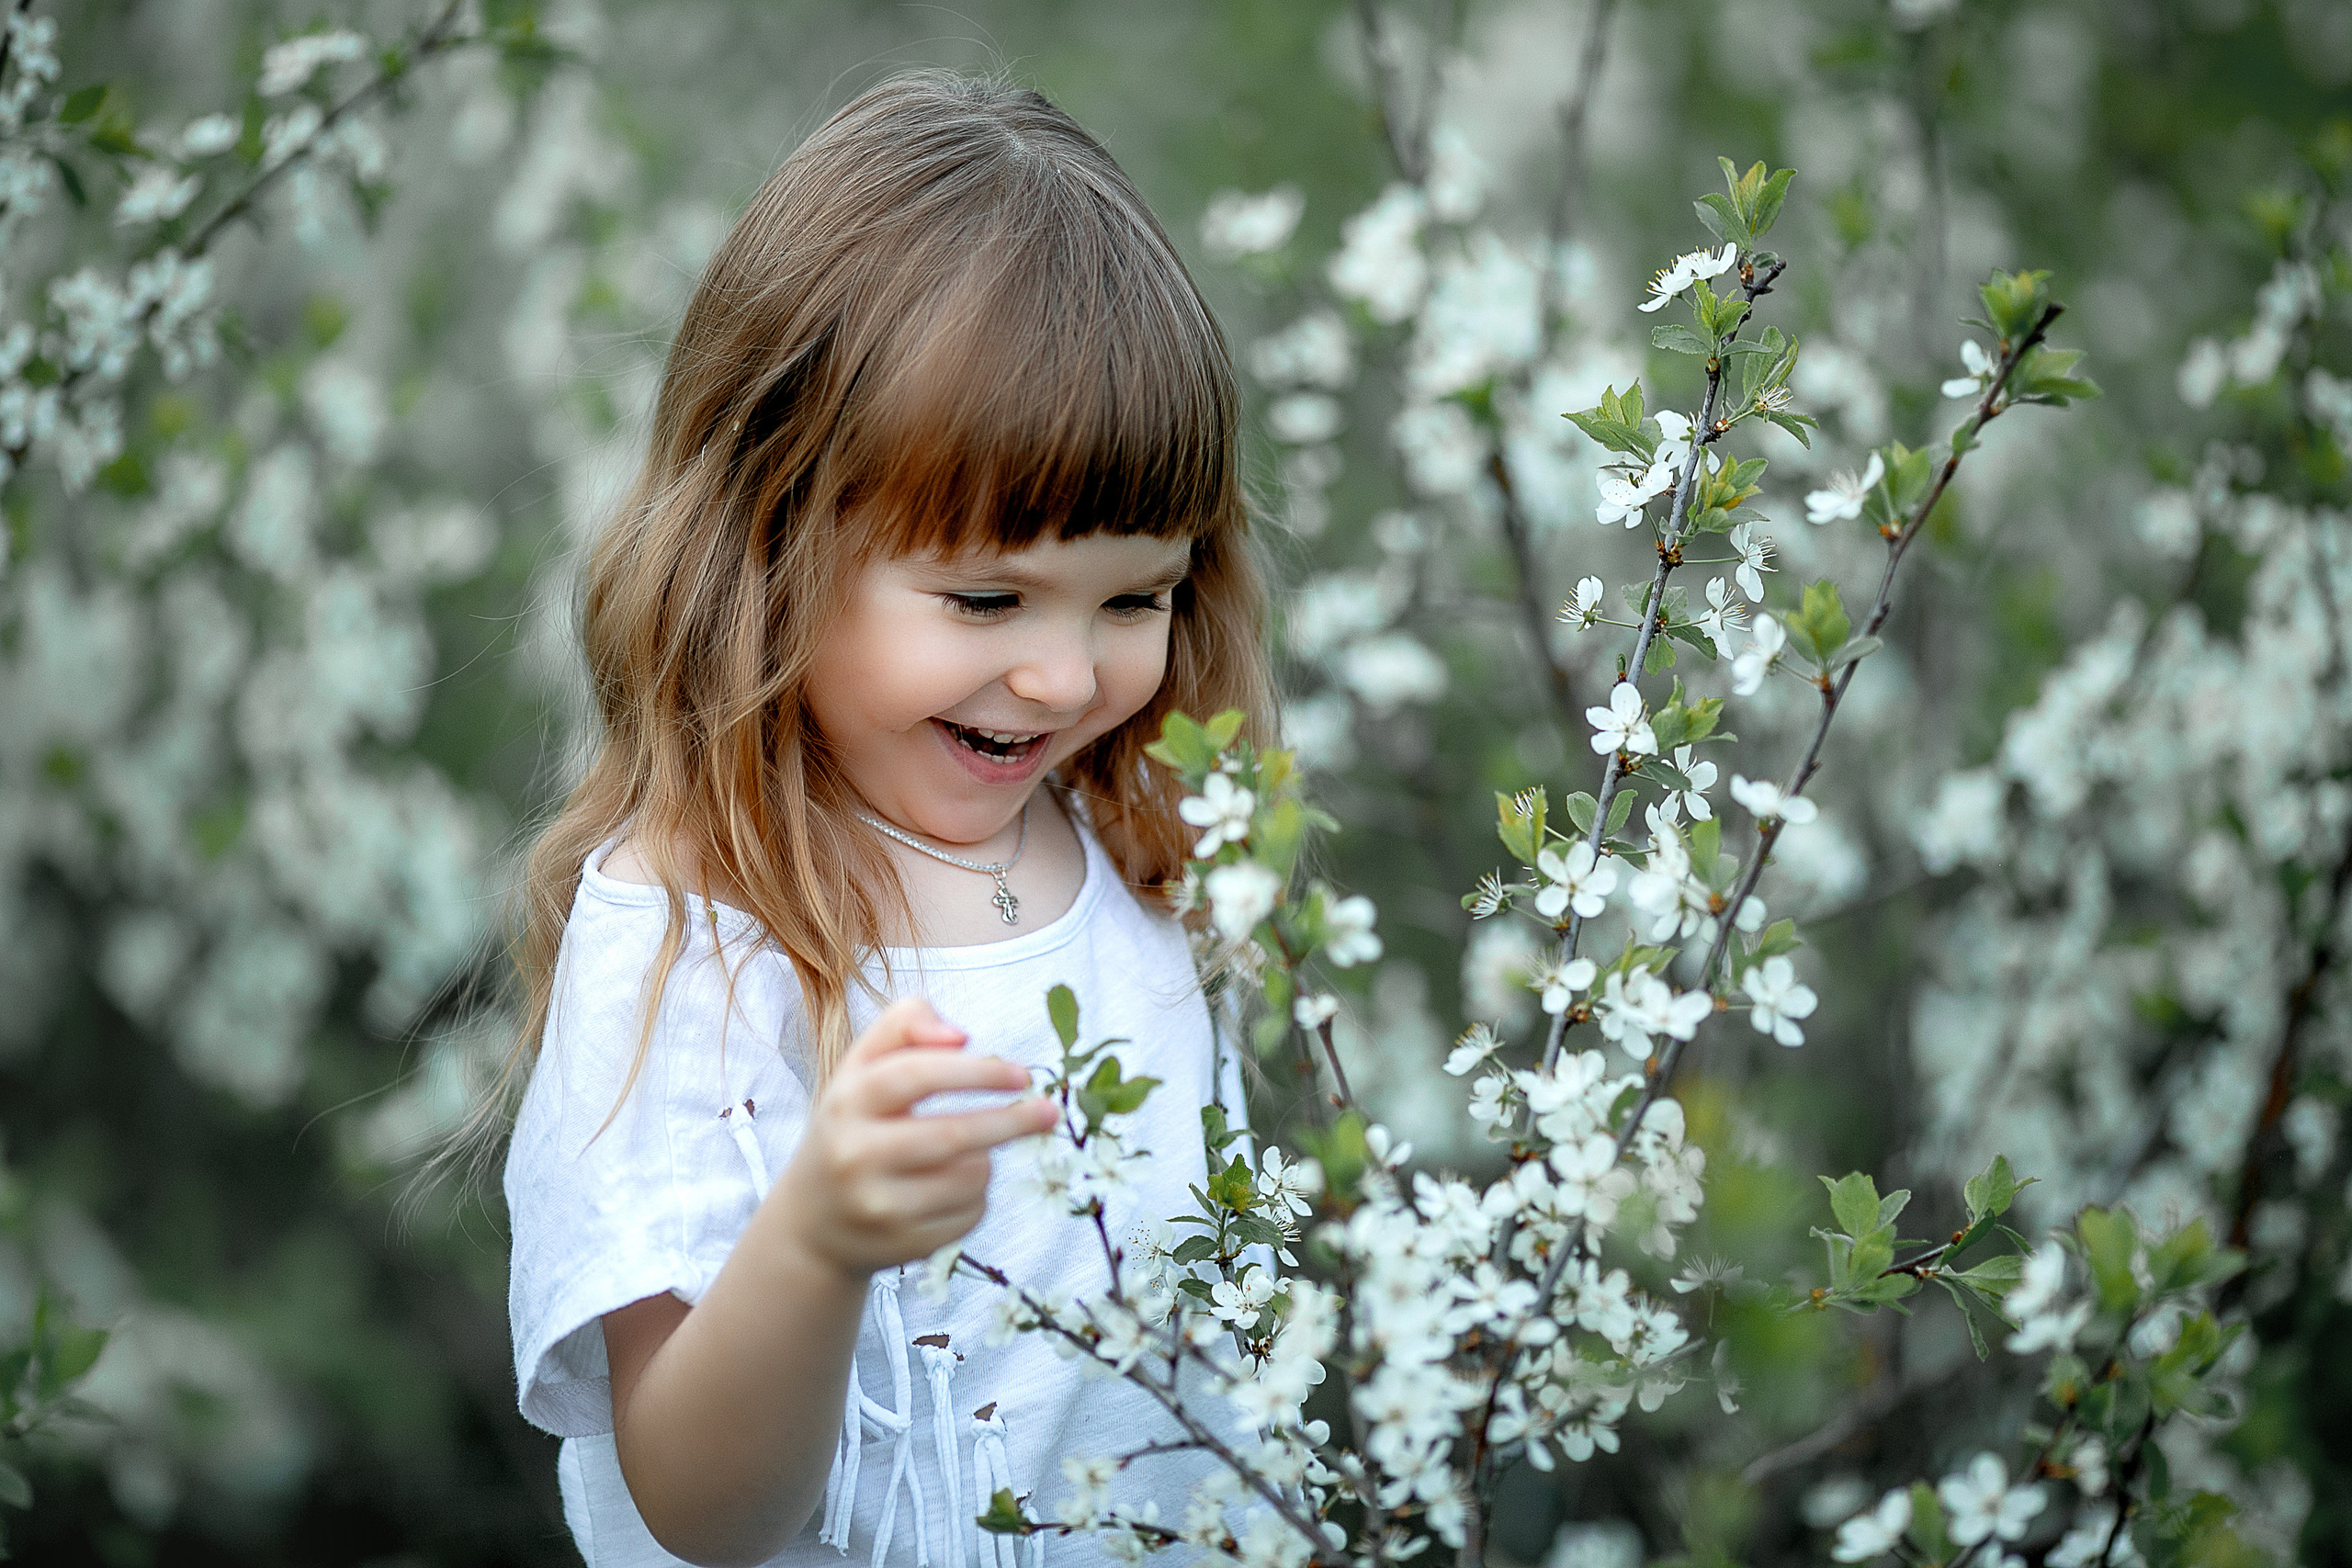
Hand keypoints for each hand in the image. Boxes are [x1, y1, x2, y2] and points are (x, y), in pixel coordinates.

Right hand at [776, 997, 1058, 1277]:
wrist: (812, 1220)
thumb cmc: (854, 1124)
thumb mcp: (862, 1065)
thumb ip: (905, 1023)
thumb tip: (960, 1036)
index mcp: (847, 1100)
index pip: (917, 1074)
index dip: (977, 1071)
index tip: (1022, 1074)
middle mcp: (855, 1154)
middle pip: (952, 1134)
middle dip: (1011, 1121)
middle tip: (1049, 1111)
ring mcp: (876, 1205)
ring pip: (969, 1176)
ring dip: (986, 1159)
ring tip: (971, 1153)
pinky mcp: (901, 1245)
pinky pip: (969, 1215)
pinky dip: (977, 1197)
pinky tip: (954, 1190)